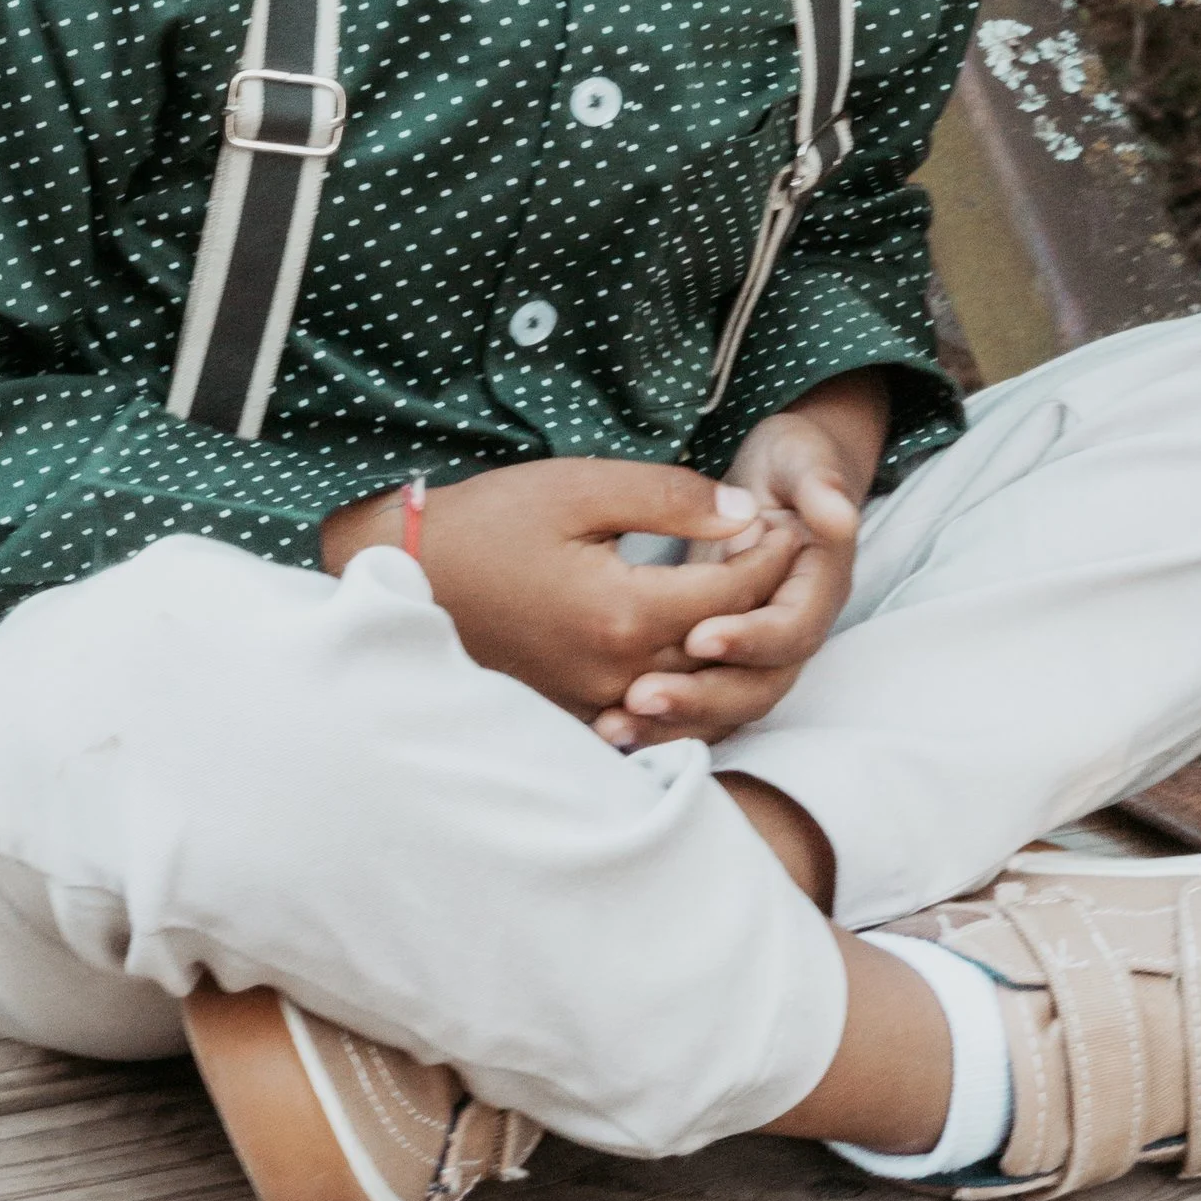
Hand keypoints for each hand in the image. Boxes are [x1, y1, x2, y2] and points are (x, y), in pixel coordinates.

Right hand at [319, 457, 799, 721]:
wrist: (409, 572)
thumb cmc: (492, 520)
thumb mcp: (581, 487)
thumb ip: (669, 497)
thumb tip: (744, 515)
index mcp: (623, 612)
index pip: (733, 590)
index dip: (772, 554)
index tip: (791, 523)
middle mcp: (617, 673)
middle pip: (725, 645)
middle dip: (767, 599)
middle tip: (789, 558)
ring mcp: (595, 702)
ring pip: (700, 690)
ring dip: (738, 646)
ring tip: (758, 598)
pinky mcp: (576, 713)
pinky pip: (658, 713)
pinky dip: (695, 687)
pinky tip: (707, 652)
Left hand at [593, 375, 888, 751]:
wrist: (784, 479)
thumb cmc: (792, 463)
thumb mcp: (802, 460)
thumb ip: (819, 485)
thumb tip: (837, 515)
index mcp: (816, 590)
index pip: (791, 632)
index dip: (749, 639)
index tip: (698, 636)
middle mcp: (789, 633)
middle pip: (758, 688)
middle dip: (702, 698)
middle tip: (643, 696)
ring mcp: (757, 653)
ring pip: (725, 708)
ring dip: (675, 721)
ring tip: (617, 724)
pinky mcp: (723, 660)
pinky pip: (697, 707)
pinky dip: (659, 722)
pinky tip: (608, 727)